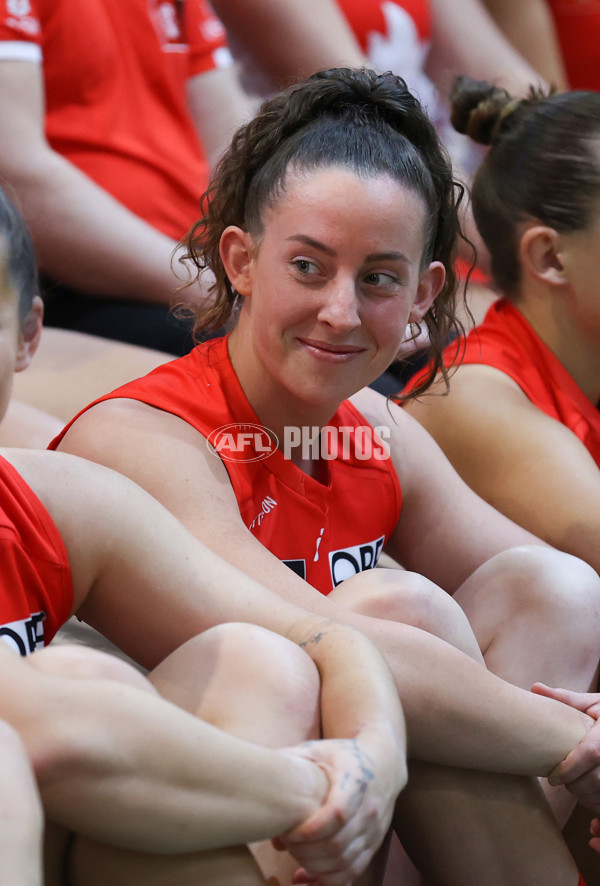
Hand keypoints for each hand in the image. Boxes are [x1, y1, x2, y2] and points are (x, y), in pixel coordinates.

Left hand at [275, 731, 405, 885]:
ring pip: (344, 863)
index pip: (337, 814)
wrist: (384, 764)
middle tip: (286, 843)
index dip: (309, 830)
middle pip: (337, 844)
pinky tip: (306, 875)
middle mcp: (369, 809)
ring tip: (294, 856)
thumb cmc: (343, 756)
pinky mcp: (373, 846)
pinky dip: (327, 880)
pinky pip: (352, 872)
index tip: (288, 831)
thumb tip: (262, 782)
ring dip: (314, 867)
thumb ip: (290, 760)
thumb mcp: (318, 748)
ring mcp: (374, 831)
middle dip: (305, 851)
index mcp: (356, 780)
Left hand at [531, 683, 599, 811]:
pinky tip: (585, 794)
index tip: (553, 777)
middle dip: (574, 785)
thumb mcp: (593, 703)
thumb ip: (566, 698)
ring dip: (584, 796)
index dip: (570, 768)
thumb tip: (535, 687)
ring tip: (571, 786)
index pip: (591, 753)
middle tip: (559, 781)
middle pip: (597, 780)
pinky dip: (595, 803)